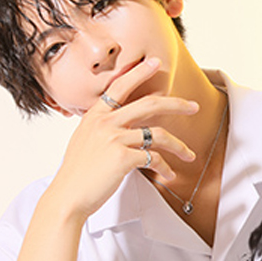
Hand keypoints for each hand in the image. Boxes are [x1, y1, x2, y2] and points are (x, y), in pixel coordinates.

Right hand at [50, 57, 197, 220]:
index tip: (155, 63)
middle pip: (149, 104)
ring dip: (178, 146)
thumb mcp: (84, 141)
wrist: (68, 196)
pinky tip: (168, 175)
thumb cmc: (77, 174)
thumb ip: (101, 128)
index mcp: (95, 116)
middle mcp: (105, 123)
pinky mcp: (123, 158)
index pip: (120, 86)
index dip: (139, 72)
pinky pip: (153, 159)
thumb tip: (120, 124)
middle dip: (176, 104)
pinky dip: (165, 168)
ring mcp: (114, 138)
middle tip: (193, 107)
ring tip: (189, 155)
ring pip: (158, 135)